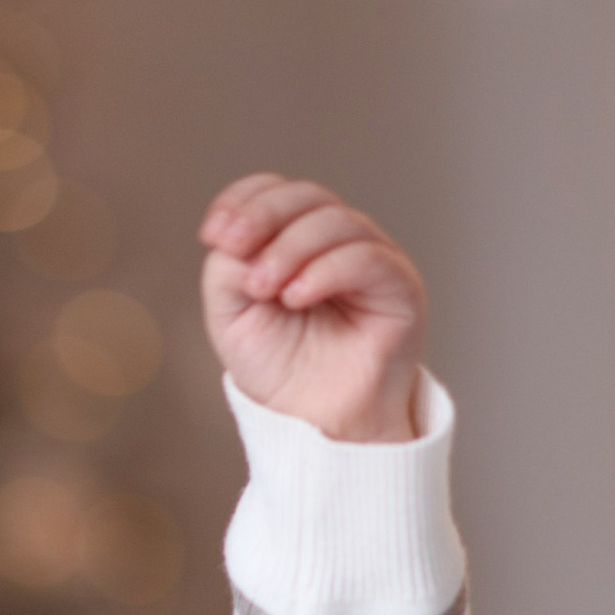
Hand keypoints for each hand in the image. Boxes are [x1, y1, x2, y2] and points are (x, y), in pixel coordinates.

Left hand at [198, 176, 425, 443]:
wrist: (314, 422)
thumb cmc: (279, 370)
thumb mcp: (231, 314)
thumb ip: (227, 267)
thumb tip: (239, 236)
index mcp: (295, 240)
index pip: (275, 191)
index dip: (244, 200)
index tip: (214, 233)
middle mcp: (337, 242)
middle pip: (305, 196)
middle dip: (263, 217)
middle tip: (233, 249)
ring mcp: (372, 260)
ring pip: (336, 221)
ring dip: (290, 248)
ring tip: (265, 289)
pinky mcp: (400, 287)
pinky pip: (368, 258)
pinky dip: (325, 270)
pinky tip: (296, 296)